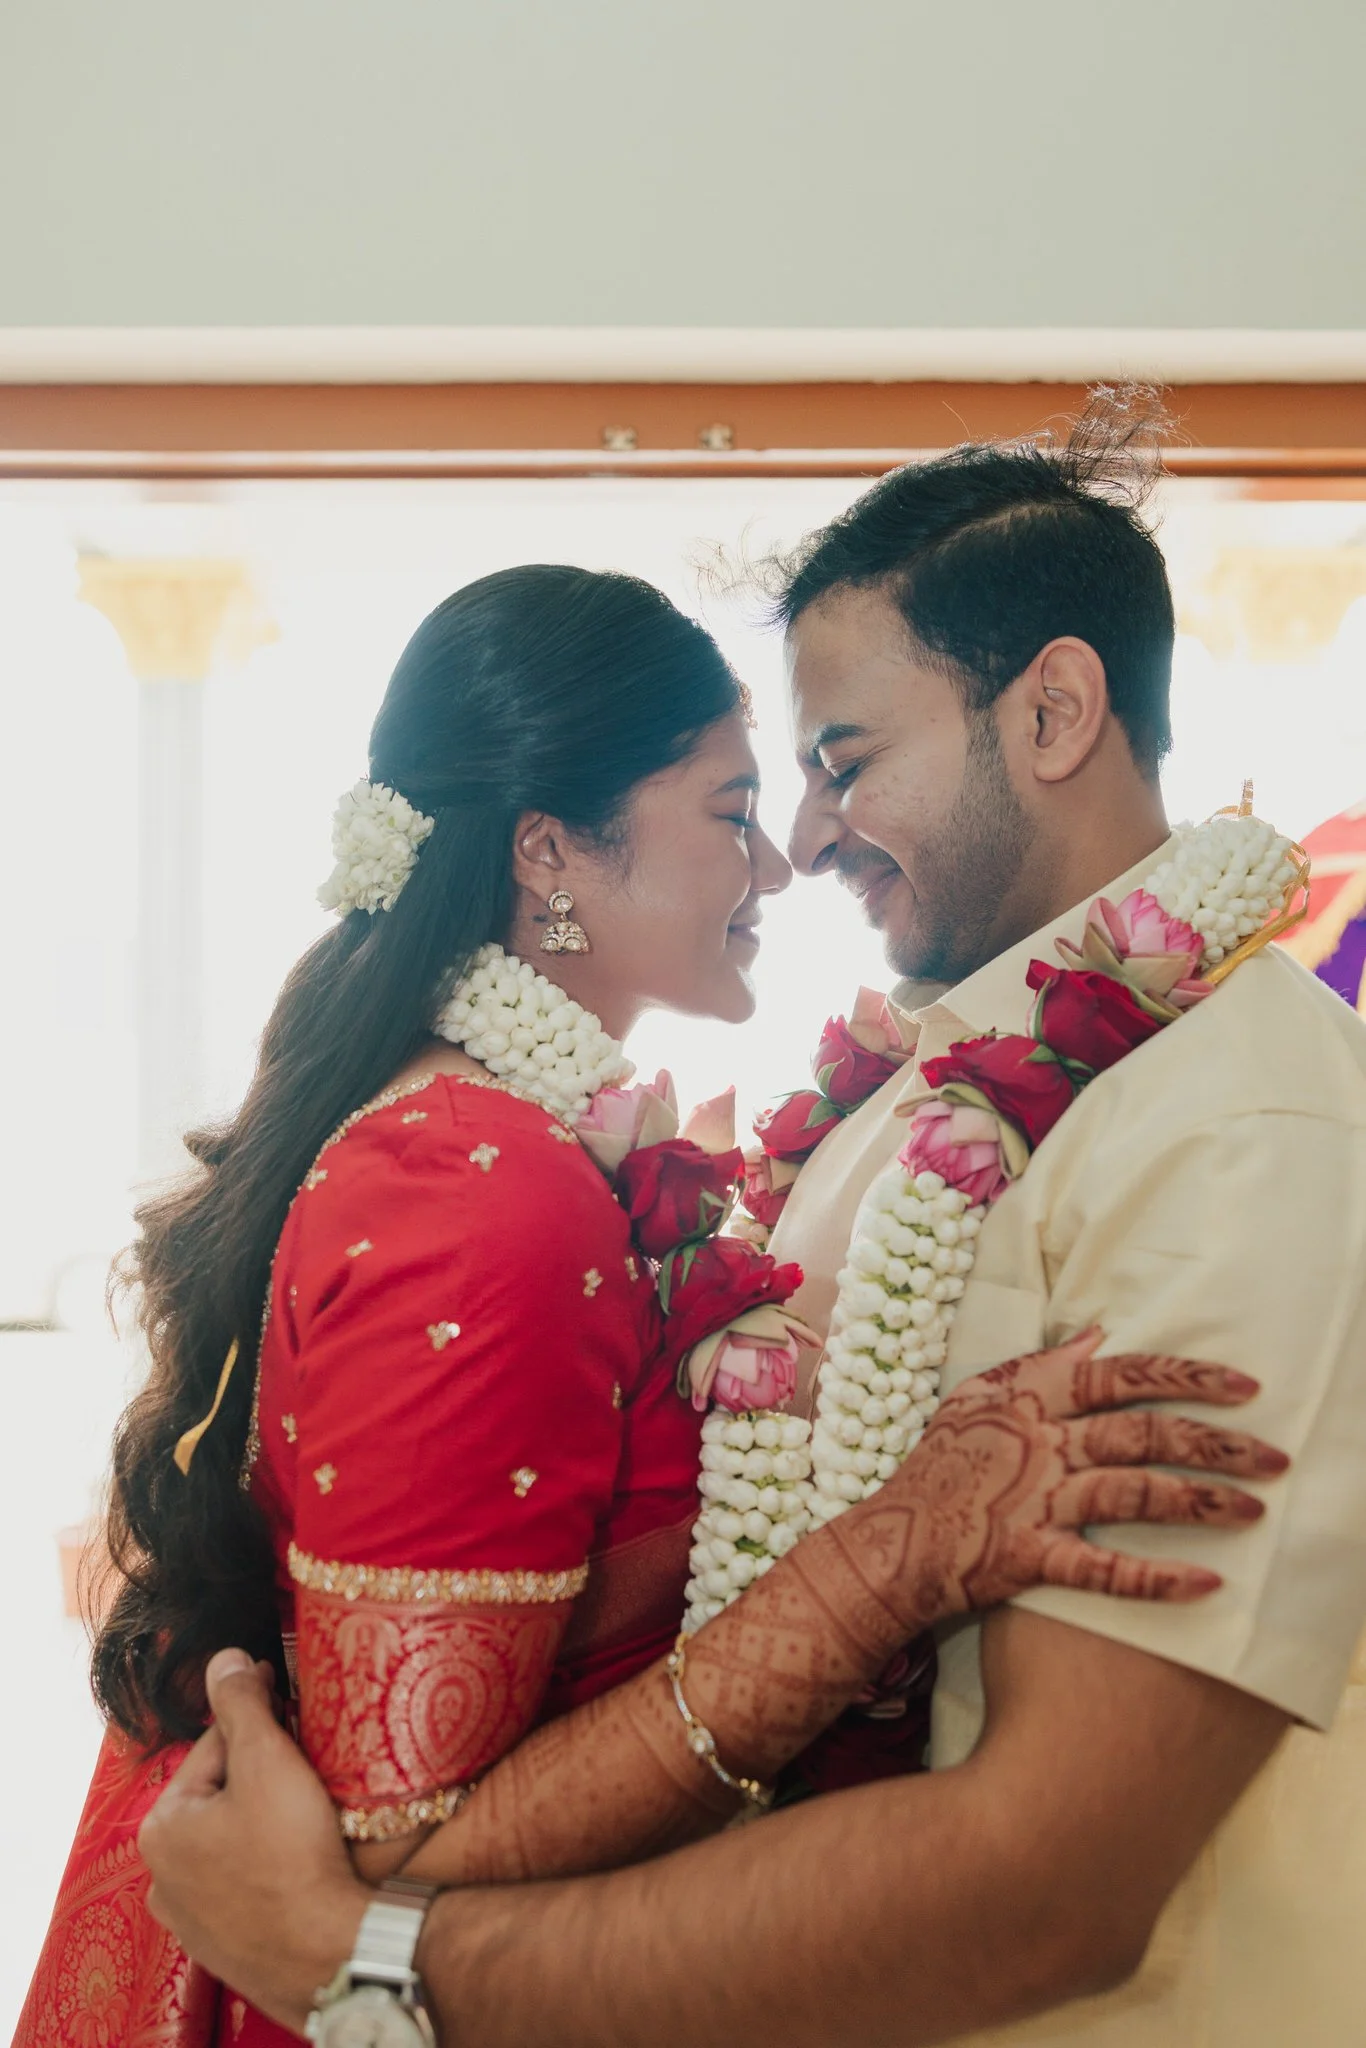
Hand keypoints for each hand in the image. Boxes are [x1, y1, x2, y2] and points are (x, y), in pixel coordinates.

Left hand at [139, 1649, 370, 2035]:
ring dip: (263, 1818)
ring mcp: (190, 1919)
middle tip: (307, 1757)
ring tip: (308, 1807)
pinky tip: (297, 1858)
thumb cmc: (292, 1855)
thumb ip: (241, 1702)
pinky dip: (266, 1864)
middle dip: (261, 1771)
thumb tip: (222, 1658)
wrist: (325, 1954)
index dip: (258, 1719)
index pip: (215, 1747)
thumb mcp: (269, 1760)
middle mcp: (162, 1876)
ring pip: (230, 1841)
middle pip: (221, 1795)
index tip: (291, 1701)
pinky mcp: (222, 1947)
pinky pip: (244, 1883)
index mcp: (163, 1826)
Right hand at [834, 1328, 1285, 1632]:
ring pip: (1130, 1493)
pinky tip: (1204, 1583)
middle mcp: (1038, 1445)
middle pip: (1139, 1433)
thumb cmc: (936, 1470)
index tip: (1245, 1386)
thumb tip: (1099, 1335)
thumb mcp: (977, 1398)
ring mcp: (1033, 1501)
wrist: (888, 1543)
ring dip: (1197, 1501)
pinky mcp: (1027, 1557)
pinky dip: (1154, 1577)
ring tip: (1253, 1511)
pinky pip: (1101, 1569)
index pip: (1119, 1376)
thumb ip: (1041, 1368)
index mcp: (1028, 1400)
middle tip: (1273, 1456)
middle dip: (1213, 1442)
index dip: (1185, 1378)